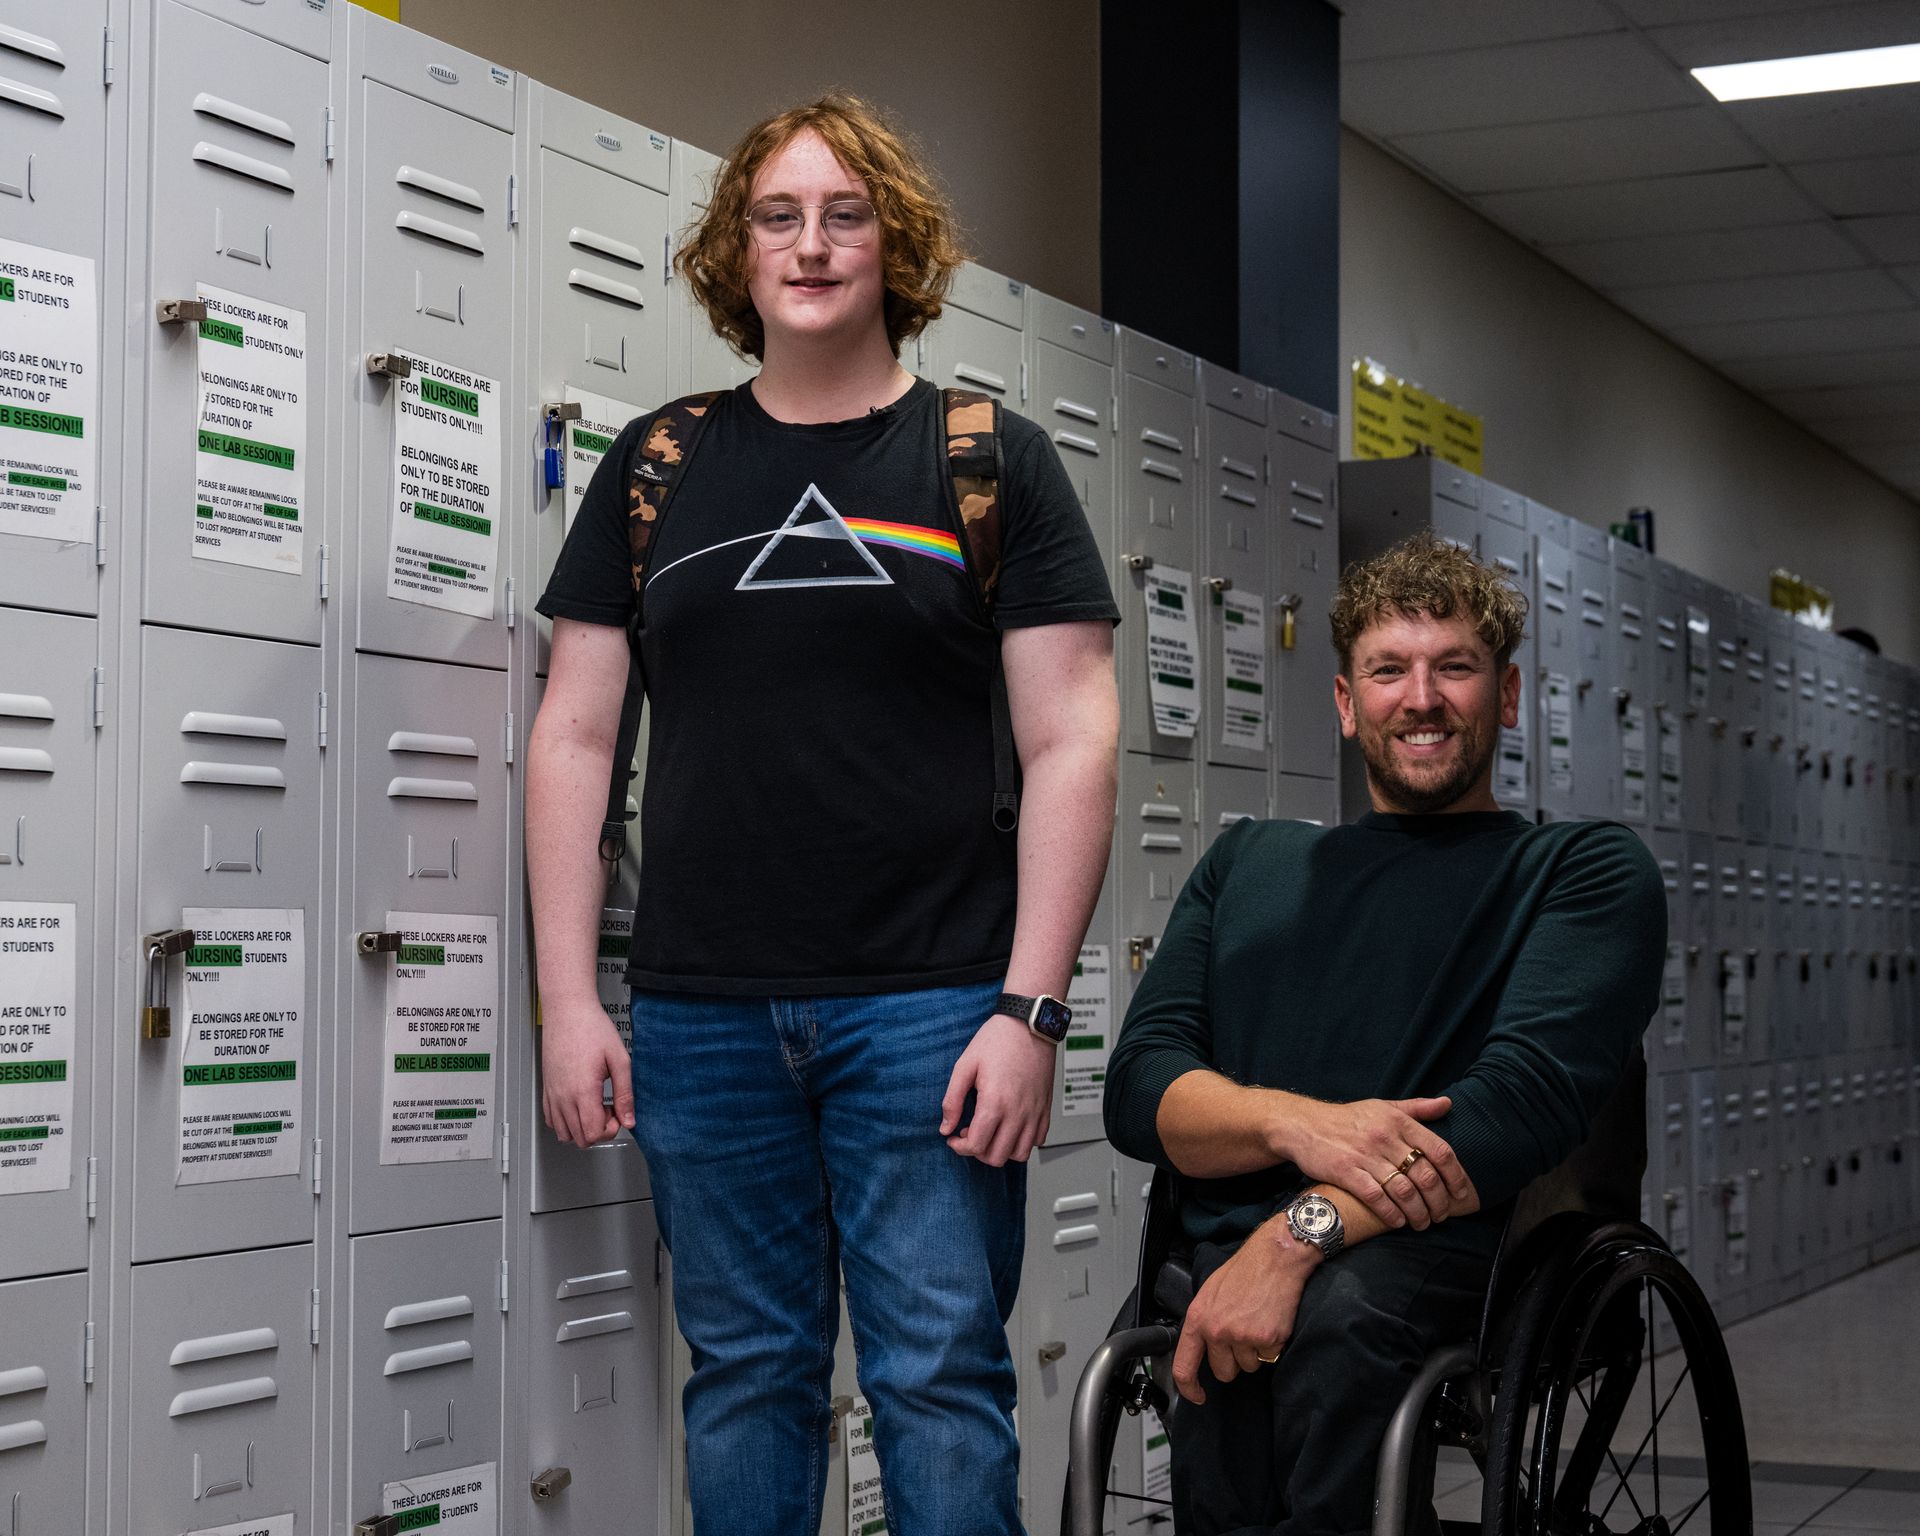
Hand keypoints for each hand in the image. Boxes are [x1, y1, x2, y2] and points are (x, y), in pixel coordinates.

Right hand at [541, 1000, 633, 1147]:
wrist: (568, 1011)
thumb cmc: (592, 1028)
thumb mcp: (619, 1059)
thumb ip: (625, 1094)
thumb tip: (629, 1119)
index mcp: (583, 1090)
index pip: (594, 1134)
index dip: (611, 1130)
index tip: (618, 1114)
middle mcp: (564, 1096)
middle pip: (580, 1139)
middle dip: (599, 1131)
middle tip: (610, 1109)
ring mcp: (552, 1094)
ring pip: (564, 1134)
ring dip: (582, 1128)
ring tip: (595, 1107)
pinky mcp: (546, 1089)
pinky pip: (551, 1120)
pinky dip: (565, 1122)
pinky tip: (579, 1105)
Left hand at [940, 1012, 1055, 1165]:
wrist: (1029, 1025)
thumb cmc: (997, 1040)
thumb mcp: (965, 1065)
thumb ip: (952, 1100)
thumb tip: (945, 1127)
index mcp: (995, 1103)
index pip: (976, 1145)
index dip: (960, 1147)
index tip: (953, 1137)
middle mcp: (1018, 1113)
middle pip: (996, 1157)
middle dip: (978, 1151)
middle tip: (970, 1134)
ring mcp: (1035, 1112)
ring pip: (1019, 1154)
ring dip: (1001, 1150)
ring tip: (991, 1132)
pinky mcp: (1046, 1108)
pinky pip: (1038, 1140)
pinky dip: (1023, 1141)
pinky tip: (1011, 1127)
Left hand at [1172, 1219, 1318, 1403]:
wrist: (1276, 1257)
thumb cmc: (1246, 1270)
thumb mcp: (1211, 1292)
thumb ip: (1205, 1321)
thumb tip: (1203, 1346)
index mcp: (1198, 1318)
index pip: (1184, 1365)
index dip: (1189, 1388)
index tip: (1198, 1396)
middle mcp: (1217, 1330)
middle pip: (1223, 1372)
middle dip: (1234, 1361)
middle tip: (1243, 1335)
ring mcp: (1241, 1336)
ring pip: (1249, 1366)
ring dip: (1255, 1351)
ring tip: (1258, 1321)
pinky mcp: (1266, 1339)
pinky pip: (1269, 1356)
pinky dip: (1273, 1344)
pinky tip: (1271, 1321)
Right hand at [1282, 1095, 1471, 1231]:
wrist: (1303, 1125)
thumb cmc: (1347, 1118)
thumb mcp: (1383, 1106)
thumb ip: (1417, 1108)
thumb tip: (1448, 1103)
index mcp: (1398, 1121)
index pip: (1440, 1150)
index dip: (1456, 1176)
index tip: (1461, 1194)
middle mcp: (1384, 1137)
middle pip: (1426, 1176)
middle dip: (1439, 1202)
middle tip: (1441, 1215)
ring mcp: (1365, 1155)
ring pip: (1404, 1191)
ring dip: (1418, 1213)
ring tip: (1422, 1223)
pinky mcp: (1346, 1171)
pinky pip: (1377, 1198)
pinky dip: (1392, 1214)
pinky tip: (1398, 1222)